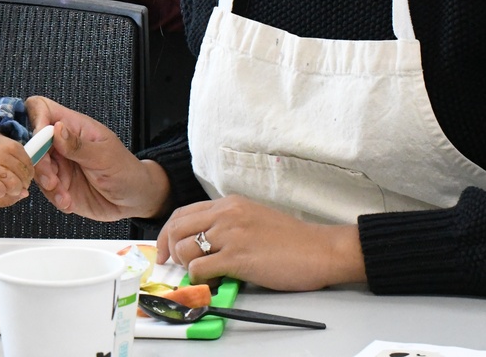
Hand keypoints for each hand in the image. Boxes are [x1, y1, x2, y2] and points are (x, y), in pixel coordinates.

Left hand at [0, 129, 33, 206]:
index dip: (0, 192)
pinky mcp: (13, 145)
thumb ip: (4, 198)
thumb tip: (24, 193)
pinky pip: (28, 163)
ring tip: (19, 181)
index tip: (2, 192)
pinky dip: (28, 171)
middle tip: (15, 189)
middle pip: (12, 182)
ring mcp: (1, 151)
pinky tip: (22, 173)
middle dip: (17, 189)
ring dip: (24, 181)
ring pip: (23, 173)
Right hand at [24, 96, 170, 220]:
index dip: (34, 119)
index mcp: (74, 126)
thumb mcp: (105, 157)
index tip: (37, 139)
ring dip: (46, 183)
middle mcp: (62, 143)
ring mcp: (59, 164)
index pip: (42, 109)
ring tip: (63, 194)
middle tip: (52, 179)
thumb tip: (56, 129)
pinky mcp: (58, 184)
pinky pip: (44, 189)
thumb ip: (78, 145)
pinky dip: (53, 197)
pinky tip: (67, 201)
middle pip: (32, 141)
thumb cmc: (125, 170)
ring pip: (35, 167)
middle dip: (38, 161)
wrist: (133, 200)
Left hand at [157, 195, 366, 290]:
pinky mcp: (238, 257)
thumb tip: (201, 241)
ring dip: (186, 266)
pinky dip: (200, 279)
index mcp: (228, 204)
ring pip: (184, 249)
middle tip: (174, 265)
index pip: (182, 213)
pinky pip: (200, 269)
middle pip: (176, 229)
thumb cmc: (292, 239)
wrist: (320, 250)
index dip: (167, 233)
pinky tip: (214, 282)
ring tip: (201, 274)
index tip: (165, 249)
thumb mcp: (252, 217)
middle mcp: (225, 214)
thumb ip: (226, 223)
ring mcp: (231, 235)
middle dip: (168, 250)